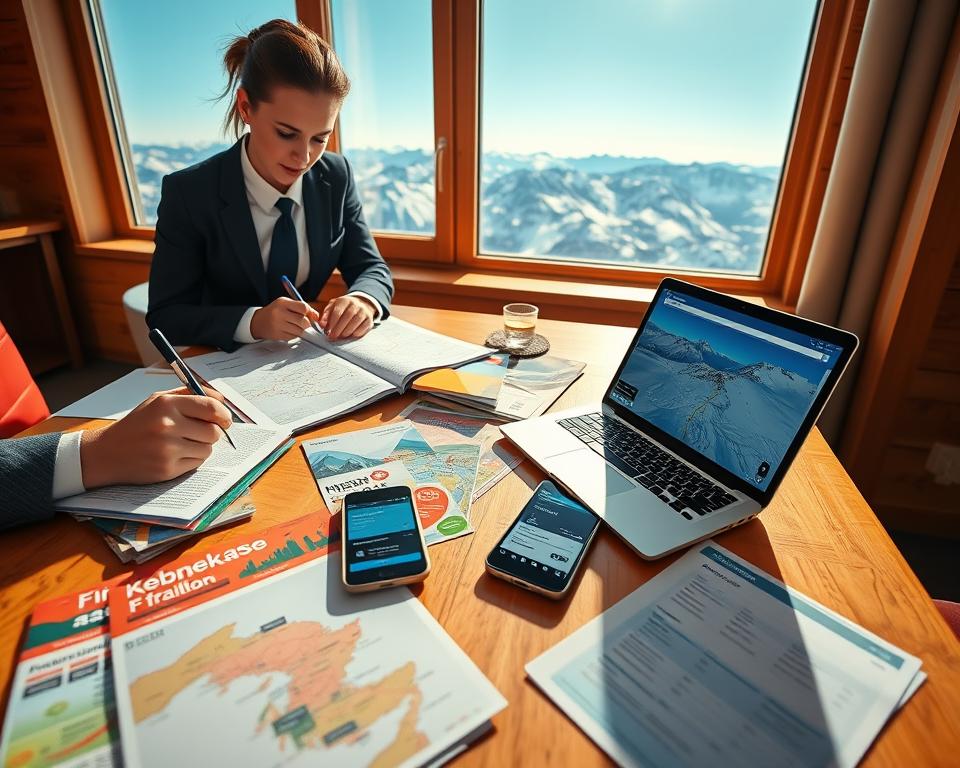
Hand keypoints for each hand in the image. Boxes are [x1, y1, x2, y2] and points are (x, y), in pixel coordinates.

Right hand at [79, 387, 232, 488]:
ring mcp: (167, 449)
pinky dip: (192, 458)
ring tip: (183, 442)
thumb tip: (222, 399)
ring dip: (201, 446)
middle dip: (213, 432)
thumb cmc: (138, 424)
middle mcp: (167, 425)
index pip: (211, 407)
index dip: (224, 414)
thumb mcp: (158, 400)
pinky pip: (197, 463)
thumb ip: (190, 395)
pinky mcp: (167, 469)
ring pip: (208, 449)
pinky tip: (175, 454)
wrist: (107, 452)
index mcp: (166, 404)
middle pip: (214, 431)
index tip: (225, 419)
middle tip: (201, 431)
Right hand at [250, 297, 320, 340]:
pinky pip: (293, 337)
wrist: (258, 322)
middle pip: (303, 321)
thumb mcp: (285, 304)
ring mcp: (278, 325)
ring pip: (300, 331)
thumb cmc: (275, 312)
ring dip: (301, 330)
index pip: (303, 307)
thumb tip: (316, 316)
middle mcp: (279, 313)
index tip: (312, 316)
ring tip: (296, 326)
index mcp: (282, 302)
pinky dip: (294, 335)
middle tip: (304, 323)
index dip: (310, 312)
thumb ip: (300, 307)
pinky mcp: (277, 335)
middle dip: (307, 323)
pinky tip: (289, 330)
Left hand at [320, 295, 375, 340]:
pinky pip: (364, 327)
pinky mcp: (369, 319)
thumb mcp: (333, 308)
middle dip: (339, 328)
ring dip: (347, 331)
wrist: (361, 305)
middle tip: (333, 337)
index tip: (328, 332)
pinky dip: (357, 332)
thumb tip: (322, 324)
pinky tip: (351, 336)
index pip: (338, 311)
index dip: (332, 323)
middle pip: (347, 316)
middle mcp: (355, 304)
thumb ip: (326, 315)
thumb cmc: (343, 309)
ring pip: (356, 321)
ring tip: (341, 337)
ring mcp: (364, 311)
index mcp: (344, 301)